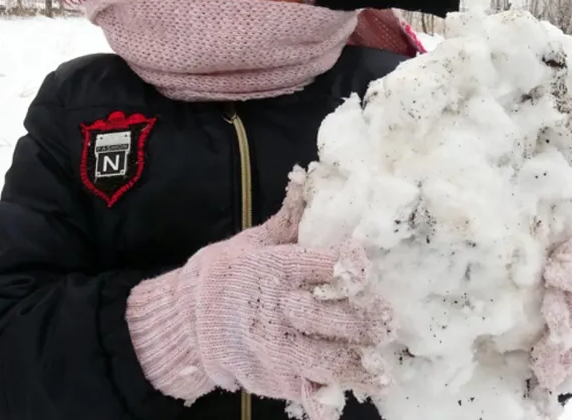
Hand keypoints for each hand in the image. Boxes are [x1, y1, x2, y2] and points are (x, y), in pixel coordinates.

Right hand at [127, 181, 392, 418]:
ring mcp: (273, 349)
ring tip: (382, 372)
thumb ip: (290, 217)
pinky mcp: (272, 378)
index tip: (365, 265)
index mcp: (273, 270)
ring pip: (321, 361)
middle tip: (387, 320)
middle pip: (325, 317)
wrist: (184, 324)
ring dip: (355, 367)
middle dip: (361, 321)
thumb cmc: (225, 275)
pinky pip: (303, 393)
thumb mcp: (253, 241)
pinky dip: (323, 402)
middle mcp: (274, 311)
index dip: (346, 265)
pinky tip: (343, 404)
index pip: (317, 266)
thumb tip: (310, 175)